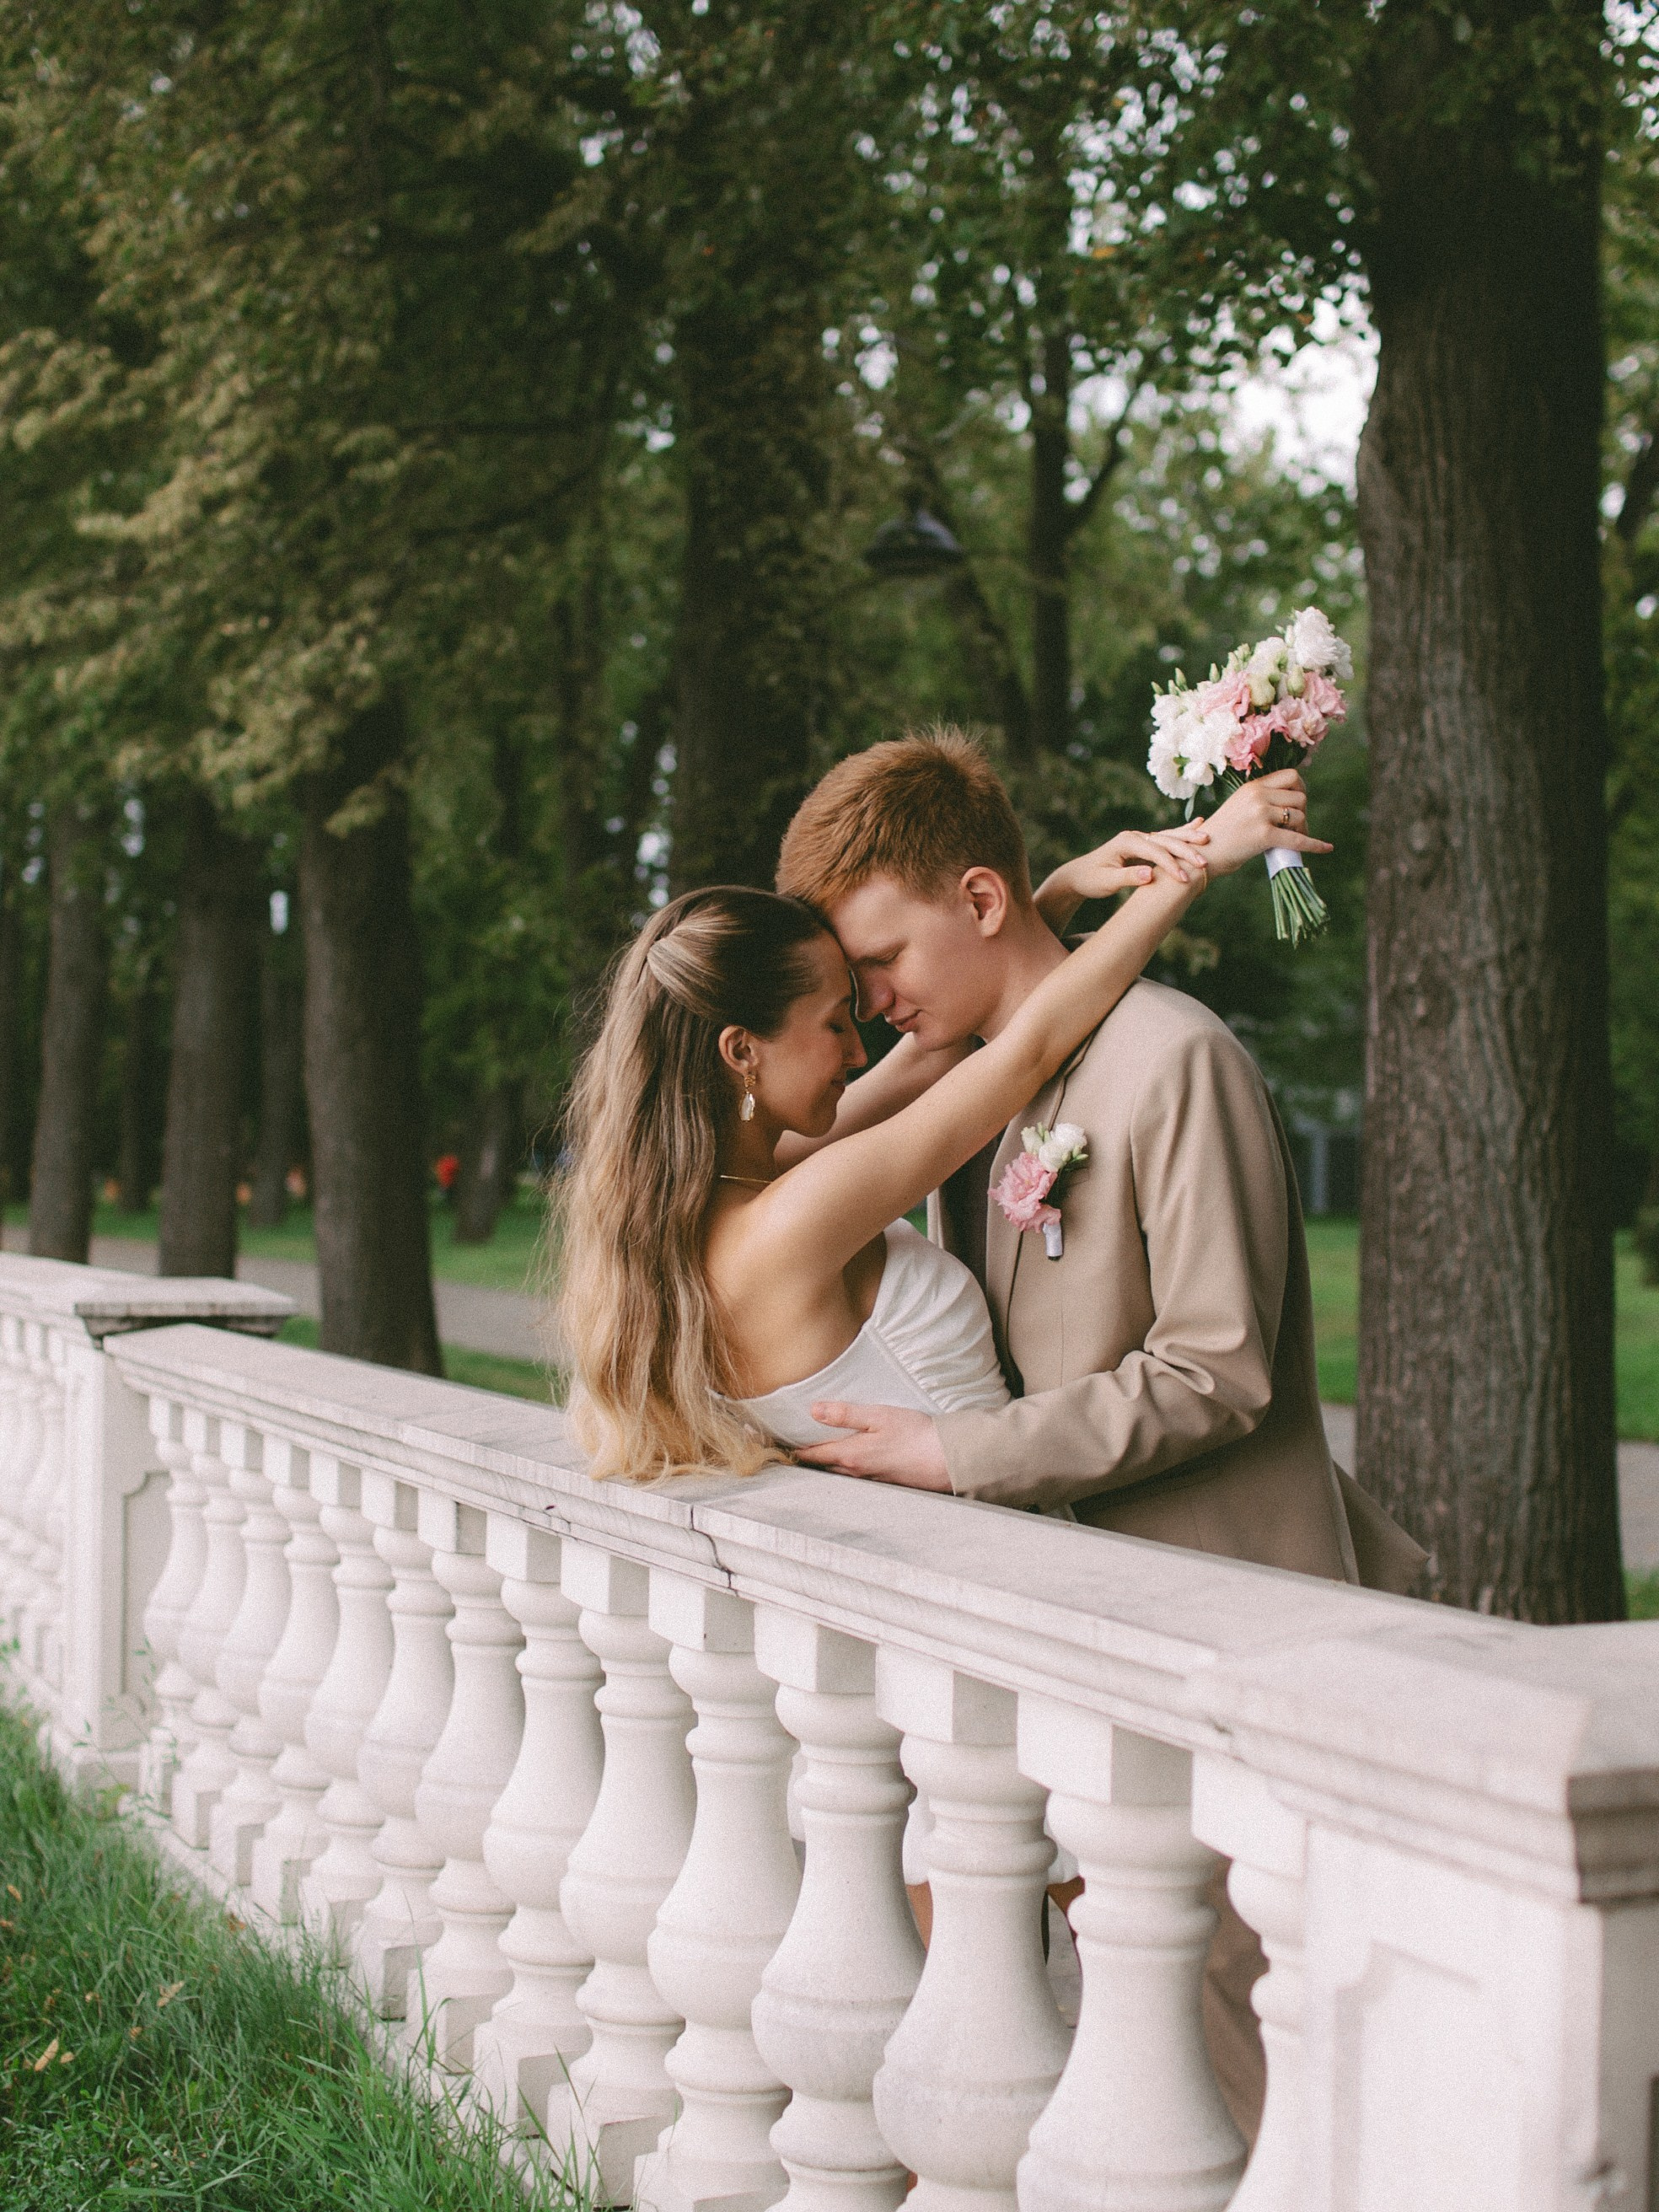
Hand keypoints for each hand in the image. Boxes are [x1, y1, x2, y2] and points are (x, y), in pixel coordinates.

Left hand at [794, 1402, 953, 1489]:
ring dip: (824, 1463)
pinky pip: (854, 1475)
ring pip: (837, 1472)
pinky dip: (843, 1467)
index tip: (778, 1443)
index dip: (794, 1449)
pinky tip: (847, 1458)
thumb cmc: (914, 1434)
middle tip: (791, 1445)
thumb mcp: (878, 1416)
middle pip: (822, 1466)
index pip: (812, 1454)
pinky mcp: (882, 1481)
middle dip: (806, 1456)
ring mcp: (869, 1479)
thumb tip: (814, 1410)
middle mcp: (856, 1472)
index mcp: (850, 1455)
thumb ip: (845, 1414)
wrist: (945, 1458)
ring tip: (814, 1450)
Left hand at [1034, 826, 1209, 931]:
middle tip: (1203, 863)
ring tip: (1208, 837)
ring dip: (1188, 838)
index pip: (1154, 852)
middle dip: (1185, 850)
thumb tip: (1149, 874)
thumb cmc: (1091, 880)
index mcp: (1126, 842)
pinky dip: (1181, 833)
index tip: (1184, 879)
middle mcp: (1135, 836)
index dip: (1170, 865)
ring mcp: (1140, 838)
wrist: (1079, 875)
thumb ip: (1128, 877)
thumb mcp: (1106, 882)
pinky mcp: (1143, 845)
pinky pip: (1166, 838)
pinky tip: (1197, 825)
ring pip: (1168, 836)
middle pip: (1165, 840)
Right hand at [1203, 769, 1331, 877]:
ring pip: (1299, 816)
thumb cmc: (1223, 833)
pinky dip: (1314, 845)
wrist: (1205, 854)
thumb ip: (1262, 798)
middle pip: (1299, 796)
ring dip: (1303, 828)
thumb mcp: (1240, 805)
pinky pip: (1298, 839)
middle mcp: (1257, 796)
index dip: (1301, 789)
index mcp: (1253, 786)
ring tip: (1295, 838)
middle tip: (1297, 826)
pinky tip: (1326, 848)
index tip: (1298, 804)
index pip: (1291, 776)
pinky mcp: (1264, 835)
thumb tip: (1293, 802)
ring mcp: (1260, 815)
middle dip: (1303, 811)